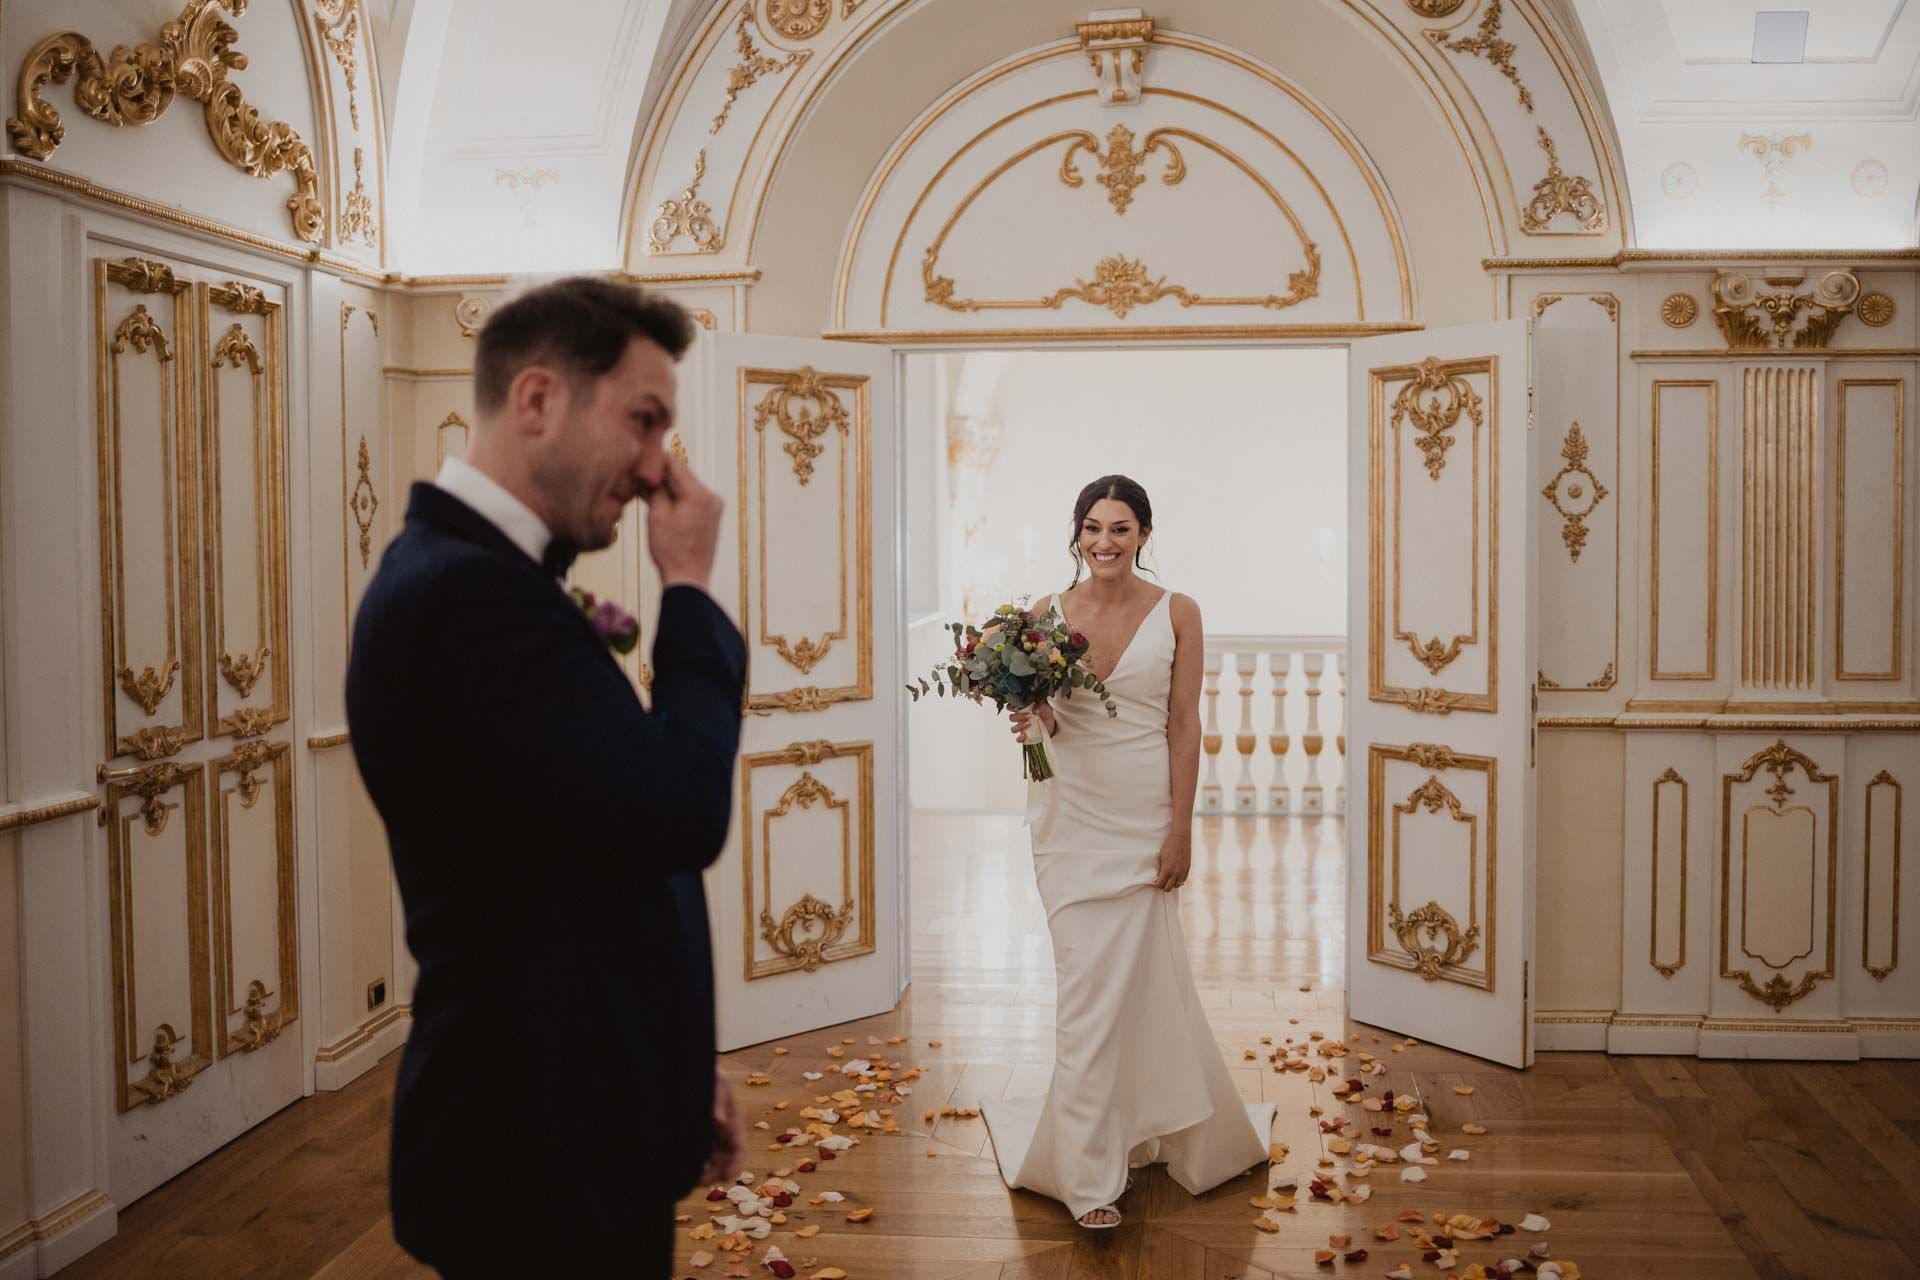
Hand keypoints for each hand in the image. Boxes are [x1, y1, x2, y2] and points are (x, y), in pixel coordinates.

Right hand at [643, 455, 722, 590]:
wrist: (688, 579)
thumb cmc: (671, 550)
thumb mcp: (657, 515)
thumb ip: (655, 489)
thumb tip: (649, 473)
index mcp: (700, 494)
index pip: (675, 463)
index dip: (656, 460)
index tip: (640, 461)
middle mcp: (712, 497)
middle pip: (682, 475)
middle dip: (661, 476)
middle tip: (638, 477)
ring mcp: (714, 507)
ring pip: (686, 487)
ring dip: (668, 488)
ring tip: (645, 492)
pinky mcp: (712, 517)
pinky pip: (691, 500)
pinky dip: (676, 499)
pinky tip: (659, 503)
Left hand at [697, 1066, 745, 1184]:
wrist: (687, 1071)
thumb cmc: (707, 1075)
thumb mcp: (716, 1082)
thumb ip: (717, 1102)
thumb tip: (720, 1122)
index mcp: (733, 1121)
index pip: (739, 1148)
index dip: (736, 1164)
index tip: (728, 1176)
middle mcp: (723, 1133)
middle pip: (726, 1161)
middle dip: (717, 1174)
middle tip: (702, 1181)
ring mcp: (709, 1138)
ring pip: (711, 1164)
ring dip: (705, 1174)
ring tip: (691, 1178)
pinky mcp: (695, 1139)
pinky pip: (697, 1158)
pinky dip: (693, 1167)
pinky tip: (683, 1171)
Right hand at [1009, 703, 1055, 740]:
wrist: (1051, 725)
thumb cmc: (1045, 715)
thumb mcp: (1046, 708)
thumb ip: (1042, 706)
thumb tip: (1039, 706)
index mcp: (1023, 710)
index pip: (1011, 707)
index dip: (1011, 707)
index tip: (1018, 707)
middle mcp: (1020, 719)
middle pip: (1011, 718)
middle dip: (1017, 716)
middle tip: (1026, 716)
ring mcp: (1022, 728)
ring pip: (1013, 729)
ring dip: (1019, 727)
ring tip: (1029, 724)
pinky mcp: (1026, 737)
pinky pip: (1019, 739)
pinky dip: (1020, 737)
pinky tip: (1025, 734)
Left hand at [1153, 832, 1190, 891]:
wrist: (1181, 837)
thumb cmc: (1169, 845)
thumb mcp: (1160, 857)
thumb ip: (1159, 869)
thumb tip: (1157, 878)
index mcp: (1167, 869)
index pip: (1160, 884)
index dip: (1157, 884)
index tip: (1155, 882)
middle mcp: (1176, 872)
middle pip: (1168, 888)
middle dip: (1163, 886)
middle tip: (1161, 882)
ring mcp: (1183, 871)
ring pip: (1177, 885)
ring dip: (1172, 884)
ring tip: (1168, 878)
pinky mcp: (1188, 869)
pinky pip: (1183, 880)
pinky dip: (1178, 880)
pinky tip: (1175, 875)